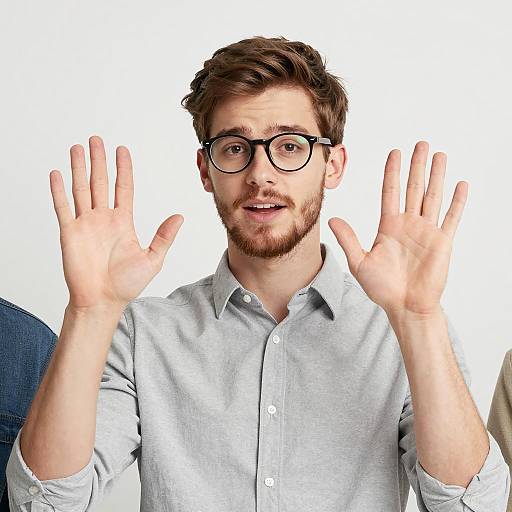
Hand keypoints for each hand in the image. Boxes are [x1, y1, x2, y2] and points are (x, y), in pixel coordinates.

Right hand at [50, 135, 183, 310]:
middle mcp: (103, 219)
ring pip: (81, 189)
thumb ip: (164, 236)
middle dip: (99, 161)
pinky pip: (63, 207)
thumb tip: (180, 216)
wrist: (103, 301)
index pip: (123, 188)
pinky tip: (57, 174)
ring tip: (78, 148)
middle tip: (96, 139)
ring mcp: (85, 224)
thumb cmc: (126, 284)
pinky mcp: (69, 233)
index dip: (123, 169)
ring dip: (79, 168)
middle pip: (100, 182)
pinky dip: (59, 190)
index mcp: (122, 222)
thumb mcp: (153, 258)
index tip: (122, 150)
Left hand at [328, 141, 467, 316]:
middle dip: (416, 165)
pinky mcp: (442, 242)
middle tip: (420, 144)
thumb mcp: (359, 262)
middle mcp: (408, 224)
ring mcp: (427, 231)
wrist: (404, 306)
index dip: (392, 172)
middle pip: (413, 187)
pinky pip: (451, 218)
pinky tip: (460, 185)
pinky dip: (457, 202)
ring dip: (436, 176)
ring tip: (439, 155)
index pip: (391, 191)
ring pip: (433, 196)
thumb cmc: (382, 288)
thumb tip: (333, 219)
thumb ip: (349, 239)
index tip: (394, 152)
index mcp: (388, 226)